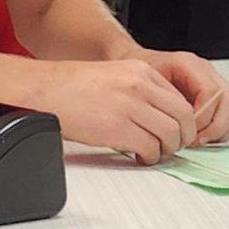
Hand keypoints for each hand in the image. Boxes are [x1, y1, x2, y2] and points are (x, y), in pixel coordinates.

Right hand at [30, 59, 196, 163]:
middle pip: (183, 116)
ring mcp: (130, 106)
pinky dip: (149, 157)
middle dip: (183, 137)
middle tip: (174, 147)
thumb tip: (160, 116)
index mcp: (141, 71)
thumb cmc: (72, 86)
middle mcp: (140, 85)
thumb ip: (140, 91)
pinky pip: (149, 147)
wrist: (44, 89)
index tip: (179, 132)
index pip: (180, 98)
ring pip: (171, 134)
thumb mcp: (115, 76)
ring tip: (155, 153)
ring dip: (167, 149)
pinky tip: (140, 157)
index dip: (184, 120)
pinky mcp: (117, 127)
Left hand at [138, 50, 228, 145]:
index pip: (211, 92)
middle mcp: (206, 72)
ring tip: (197, 141)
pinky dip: (220, 130)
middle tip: (197, 141)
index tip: (188, 132)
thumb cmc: (137, 76)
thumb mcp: (143, 85)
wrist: (136, 67)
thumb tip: (176, 128)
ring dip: (220, 130)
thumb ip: (162, 102)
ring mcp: (213, 83)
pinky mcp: (214, 97)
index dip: (203, 117)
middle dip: (216, 126)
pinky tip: (202, 138)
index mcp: (190, 64)